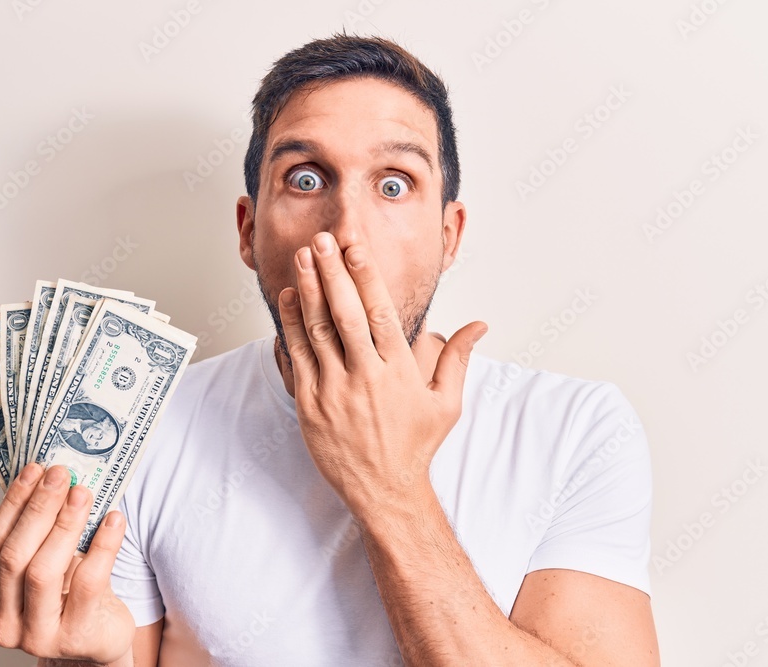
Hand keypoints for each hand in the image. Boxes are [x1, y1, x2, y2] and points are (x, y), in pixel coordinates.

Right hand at [0, 463, 134, 663]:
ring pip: (43, 570)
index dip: (13, 503)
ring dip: (65, 523)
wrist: (97, 640)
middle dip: (39, 508)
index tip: (34, 470)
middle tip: (61, 475)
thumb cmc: (68, 597)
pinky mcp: (75, 637)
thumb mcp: (43, 564)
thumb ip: (37, 531)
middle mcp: (4, 623)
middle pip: (14, 555)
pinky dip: (102, 546)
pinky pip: (88, 582)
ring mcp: (37, 636)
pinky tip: (113, 520)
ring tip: (83, 493)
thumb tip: (49, 476)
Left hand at [277, 232, 486, 514]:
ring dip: (307, 292)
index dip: (365, 276)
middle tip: (321, 240)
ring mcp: (334, 391)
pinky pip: (296, 358)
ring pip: (317, 331)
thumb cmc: (416, 445)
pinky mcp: (309, 405)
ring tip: (301, 259)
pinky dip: (290, 327)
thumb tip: (479, 325)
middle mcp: (365, 377)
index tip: (354, 248)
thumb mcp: (447, 403)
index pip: (380, 313)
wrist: (385, 490)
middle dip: (331, 273)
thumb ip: (458, 358)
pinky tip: (287, 301)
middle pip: (344, 314)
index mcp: (399, 371)